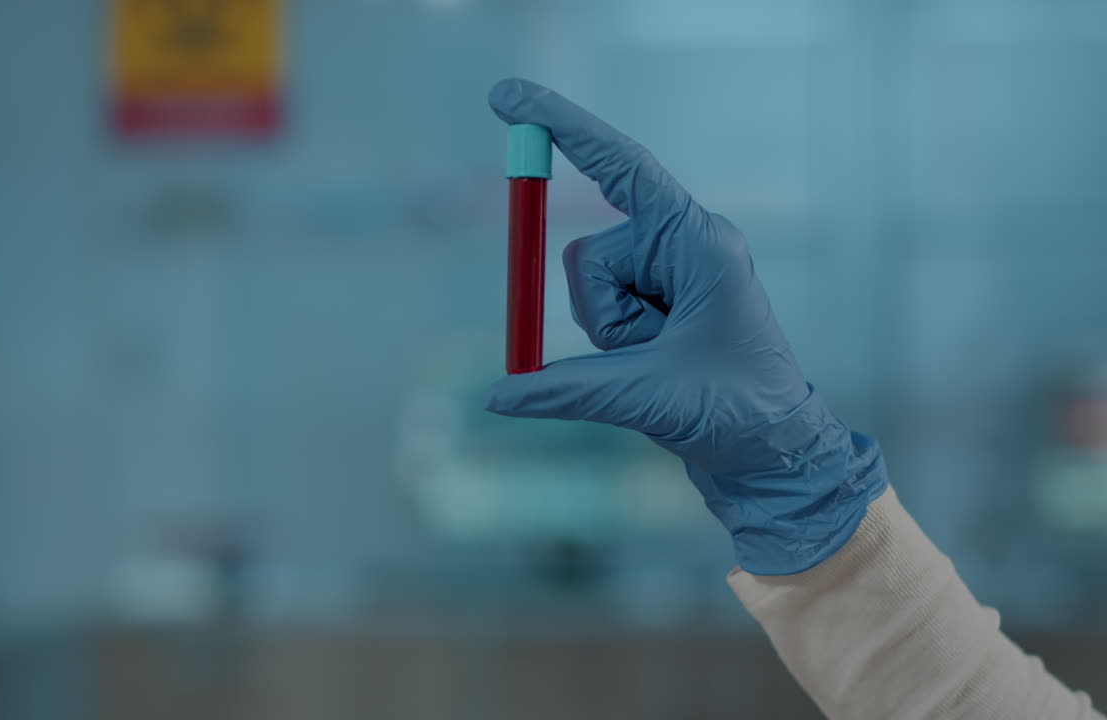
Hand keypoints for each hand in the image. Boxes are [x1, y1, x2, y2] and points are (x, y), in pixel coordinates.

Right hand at [484, 78, 887, 574]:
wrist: (774, 455)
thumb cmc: (736, 414)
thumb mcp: (647, 396)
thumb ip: (565, 390)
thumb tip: (498, 395)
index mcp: (699, 243)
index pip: (620, 168)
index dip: (563, 128)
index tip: (507, 100)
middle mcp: (684, 247)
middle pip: (592, 252)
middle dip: (601, 312)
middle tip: (647, 352)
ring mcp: (669, 276)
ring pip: (588, 285)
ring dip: (608, 334)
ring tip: (659, 365)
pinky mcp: (657, 305)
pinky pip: (601, 309)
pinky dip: (610, 344)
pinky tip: (656, 367)